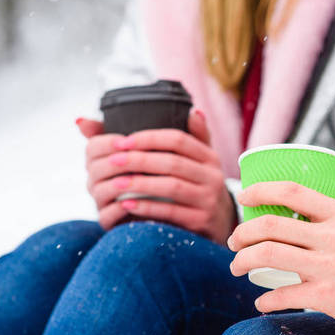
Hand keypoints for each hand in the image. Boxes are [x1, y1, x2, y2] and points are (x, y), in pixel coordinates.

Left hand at [76, 110, 235, 243]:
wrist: (221, 223)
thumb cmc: (201, 187)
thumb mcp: (202, 162)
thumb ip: (194, 137)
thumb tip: (193, 110)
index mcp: (209, 157)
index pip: (179, 140)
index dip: (149, 138)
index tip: (122, 140)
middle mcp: (213, 176)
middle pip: (173, 163)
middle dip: (139, 160)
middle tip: (113, 160)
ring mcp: (209, 200)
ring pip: (171, 187)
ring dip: (140, 183)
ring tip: (116, 182)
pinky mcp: (201, 221)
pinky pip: (171, 212)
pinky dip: (147, 207)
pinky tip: (127, 204)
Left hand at [227, 181, 334, 334]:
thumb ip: (326, 224)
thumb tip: (285, 222)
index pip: (292, 191)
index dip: (261, 190)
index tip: (244, 198)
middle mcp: (334, 236)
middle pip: (270, 225)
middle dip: (241, 234)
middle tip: (233, 243)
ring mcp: (330, 266)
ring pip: (267, 255)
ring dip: (242, 262)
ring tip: (237, 268)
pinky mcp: (328, 296)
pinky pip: (281, 294)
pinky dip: (264, 301)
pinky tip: (262, 303)